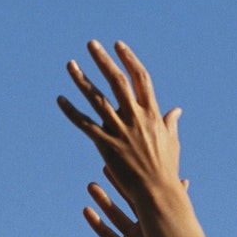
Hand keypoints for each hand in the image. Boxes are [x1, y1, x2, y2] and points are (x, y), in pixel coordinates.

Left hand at [57, 41, 181, 206]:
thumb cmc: (166, 169)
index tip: (118, 45)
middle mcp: (135, 117)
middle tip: (91, 44)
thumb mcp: (172, 142)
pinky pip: (85, 124)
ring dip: (82, 80)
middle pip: (117, 81)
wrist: (157, 192)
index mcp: (152, 113)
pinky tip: (60, 99)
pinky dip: (71, 111)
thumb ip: (171, 123)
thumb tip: (177, 110)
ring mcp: (120, 130)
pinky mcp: (106, 145)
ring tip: (70, 63)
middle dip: (103, 60)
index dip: (129, 59)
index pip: (141, 78)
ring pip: (97, 99)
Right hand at [84, 169, 185, 236]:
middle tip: (104, 167)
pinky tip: (87, 211)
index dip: (134, 178)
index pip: (144, 194)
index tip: (126, 161)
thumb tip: (184, 180)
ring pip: (115, 217)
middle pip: (128, 201)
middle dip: (116, 185)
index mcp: (158, 219)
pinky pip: (108, 236)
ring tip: (91, 186)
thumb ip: (175, 204)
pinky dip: (97, 224)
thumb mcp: (175, 226)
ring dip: (103, 201)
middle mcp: (145, 226)